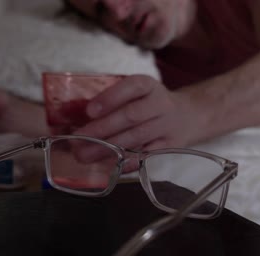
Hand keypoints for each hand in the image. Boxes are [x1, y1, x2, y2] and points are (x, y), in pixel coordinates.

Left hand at [73, 74, 192, 156]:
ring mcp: (166, 125)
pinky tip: (110, 166)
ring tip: (85, 155)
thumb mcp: (135, 93)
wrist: (186, 117)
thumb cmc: (147, 103)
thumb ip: (111, 100)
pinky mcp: (170, 146)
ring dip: (109, 148)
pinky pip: (147, 155)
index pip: (131, 87)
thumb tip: (73, 115)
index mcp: (147, 85)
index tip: (89, 111)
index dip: (110, 99)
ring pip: (137, 137)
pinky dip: (128, 161)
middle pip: (131, 116)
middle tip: (79, 139)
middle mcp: (160, 103)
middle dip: (102, 129)